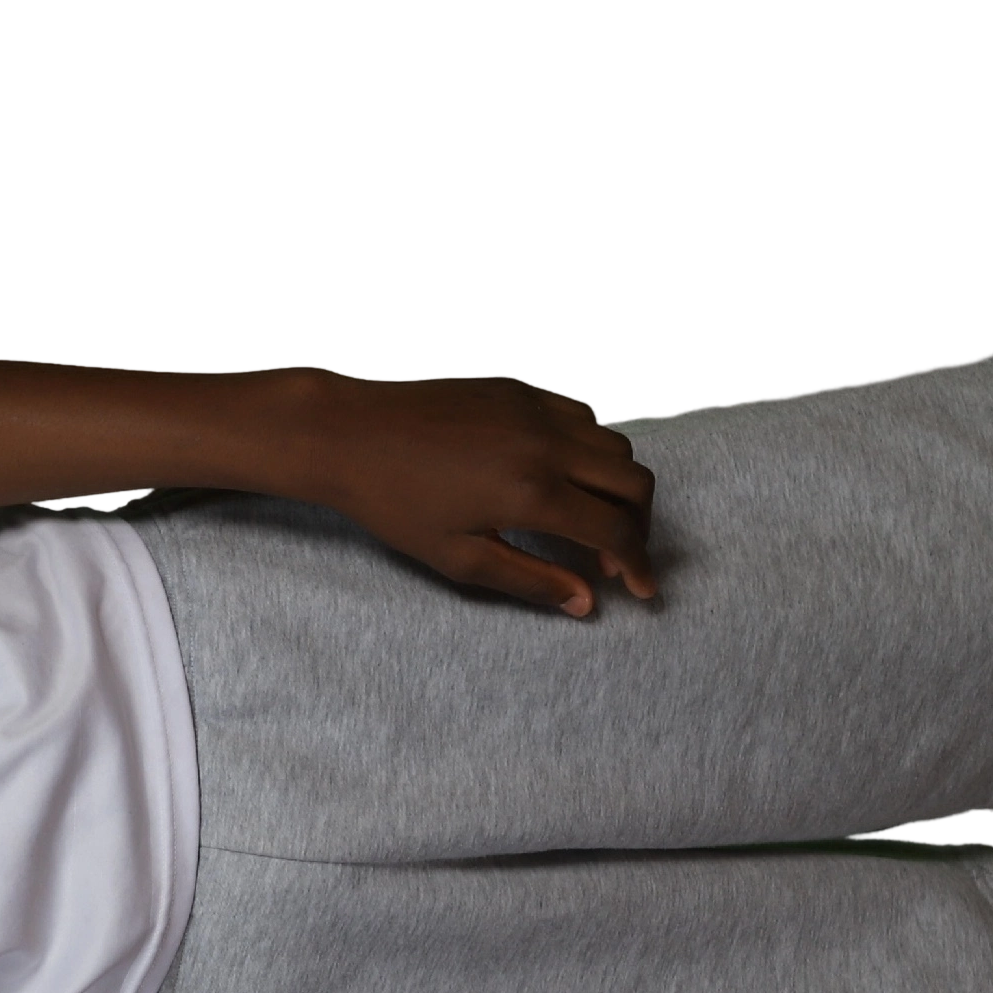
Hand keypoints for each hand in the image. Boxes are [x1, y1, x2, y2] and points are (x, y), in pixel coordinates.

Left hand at [282, 371, 660, 619]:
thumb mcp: (458, 558)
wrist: (351, 433)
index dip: (640, 566)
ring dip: (617, 487)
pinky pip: (583, 417)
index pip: (617, 531)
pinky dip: (591, 450)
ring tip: (591, 519)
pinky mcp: (522, 390)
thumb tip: (587, 602)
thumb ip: (530, 580)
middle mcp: (547, 444)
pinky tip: (564, 476)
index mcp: (533, 492)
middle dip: (640, 526)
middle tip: (619, 557)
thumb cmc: (395, 502)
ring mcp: (537, 409)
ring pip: (614, 446)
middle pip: (634, 483)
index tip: (642, 590)